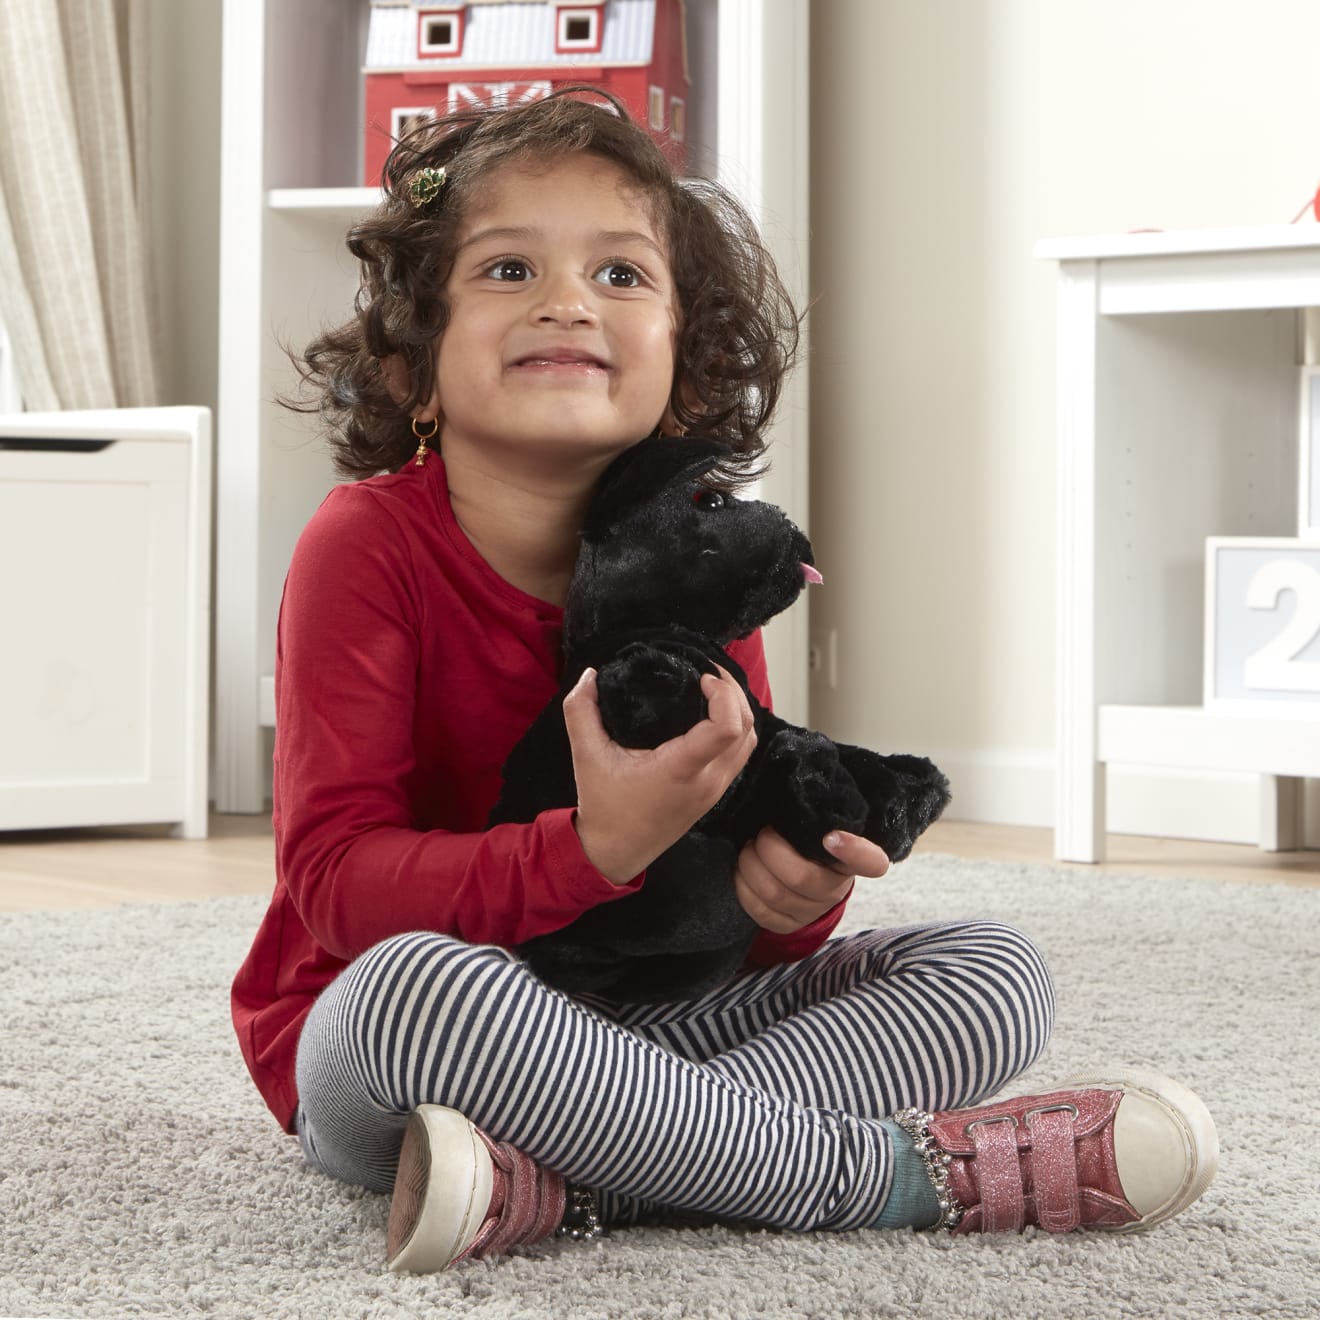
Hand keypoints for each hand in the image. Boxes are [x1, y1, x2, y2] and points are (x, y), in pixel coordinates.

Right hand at [564, 665, 756, 884]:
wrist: (615, 852)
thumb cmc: (604, 807)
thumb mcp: (586, 755)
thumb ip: (580, 710)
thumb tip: (590, 674)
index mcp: (681, 770)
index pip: (727, 728)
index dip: (724, 694)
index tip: (700, 678)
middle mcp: (707, 781)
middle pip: (747, 728)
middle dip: (733, 693)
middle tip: (708, 673)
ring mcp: (716, 789)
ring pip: (750, 741)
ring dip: (739, 710)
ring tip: (713, 690)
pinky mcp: (716, 794)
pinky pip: (741, 754)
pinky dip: (736, 729)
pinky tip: (713, 716)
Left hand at [734, 828, 888, 933]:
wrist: (799, 877)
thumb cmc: (805, 843)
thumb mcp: (814, 826)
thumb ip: (812, 815)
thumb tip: (788, 793)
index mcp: (850, 861)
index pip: (870, 862)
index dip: (854, 851)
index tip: (831, 836)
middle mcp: (836, 890)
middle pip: (801, 877)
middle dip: (770, 849)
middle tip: (762, 835)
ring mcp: (812, 912)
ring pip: (774, 893)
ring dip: (751, 865)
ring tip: (749, 850)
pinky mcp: (787, 925)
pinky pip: (759, 910)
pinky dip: (743, 886)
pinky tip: (743, 871)